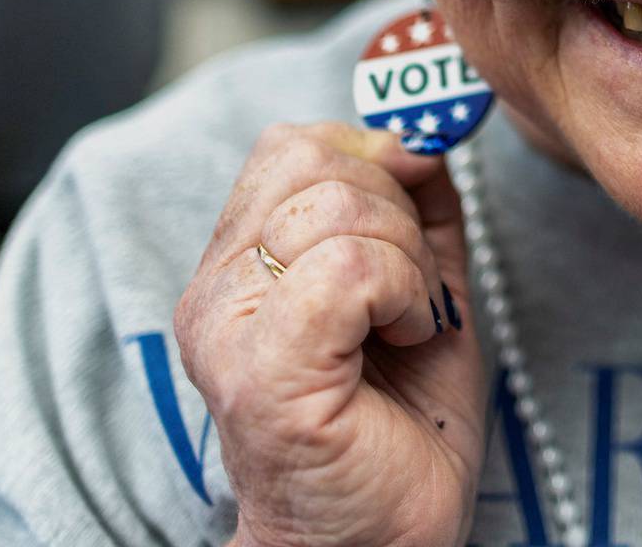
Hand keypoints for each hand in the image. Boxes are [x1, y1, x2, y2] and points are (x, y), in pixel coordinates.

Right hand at [175, 123, 484, 546]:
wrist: (380, 540)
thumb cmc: (399, 426)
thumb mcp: (420, 287)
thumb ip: (417, 208)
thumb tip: (426, 135)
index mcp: (239, 264)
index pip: (294, 145)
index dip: (375, 159)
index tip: (414, 220)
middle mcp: (215, 292)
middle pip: (318, 163)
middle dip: (400, 213)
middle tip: (412, 293)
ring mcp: (228, 331)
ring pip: (338, 209)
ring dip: (409, 261)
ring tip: (407, 324)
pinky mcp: (262, 372)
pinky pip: (348, 267)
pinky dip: (403, 293)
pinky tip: (406, 338)